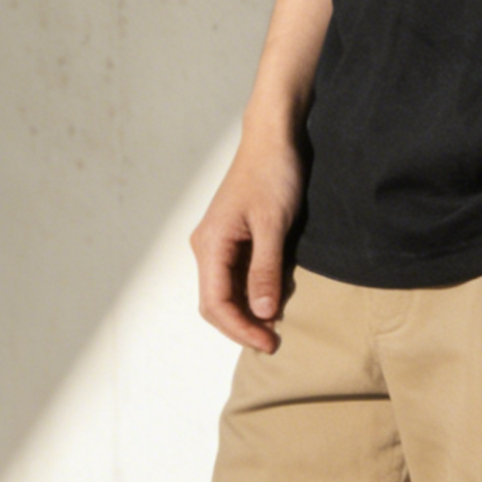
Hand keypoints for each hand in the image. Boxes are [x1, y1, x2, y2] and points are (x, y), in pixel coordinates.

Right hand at [189, 129, 304, 352]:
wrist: (273, 139)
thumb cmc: (272, 174)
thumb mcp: (274, 224)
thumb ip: (266, 270)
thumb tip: (263, 313)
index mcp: (210, 244)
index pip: (216, 303)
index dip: (241, 329)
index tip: (269, 343)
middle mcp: (207, 246)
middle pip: (215, 303)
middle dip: (241, 326)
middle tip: (273, 342)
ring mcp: (218, 242)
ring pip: (225, 291)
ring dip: (246, 312)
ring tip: (274, 327)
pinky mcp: (233, 237)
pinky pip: (235, 275)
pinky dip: (251, 293)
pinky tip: (272, 300)